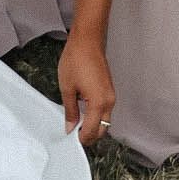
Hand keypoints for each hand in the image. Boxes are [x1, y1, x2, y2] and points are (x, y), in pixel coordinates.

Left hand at [58, 26, 115, 144]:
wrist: (87, 40)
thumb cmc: (76, 60)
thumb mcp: (67, 87)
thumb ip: (70, 110)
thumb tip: (71, 127)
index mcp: (99, 103)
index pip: (92, 131)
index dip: (81, 138)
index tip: (71, 139)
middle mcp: (109, 102)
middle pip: (102, 129)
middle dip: (89, 135)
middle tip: (74, 132)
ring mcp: (111, 96)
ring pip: (105, 120)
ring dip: (93, 125)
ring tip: (77, 121)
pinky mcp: (109, 90)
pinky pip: (105, 109)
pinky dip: (96, 115)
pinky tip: (83, 110)